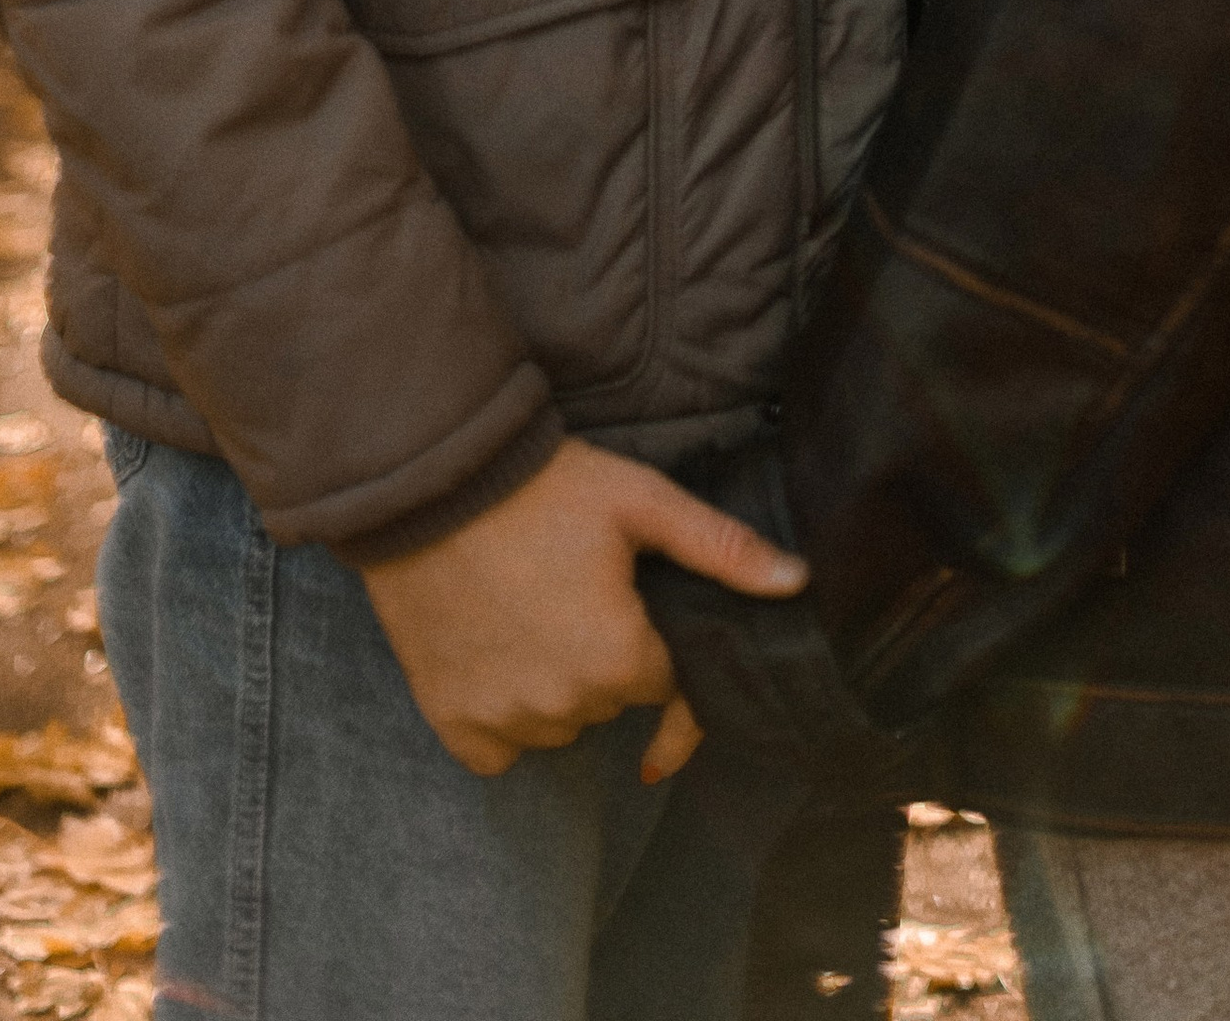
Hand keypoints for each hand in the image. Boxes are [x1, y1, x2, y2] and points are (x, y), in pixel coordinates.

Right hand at [358, 435, 806, 784]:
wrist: (431, 484)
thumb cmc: (544, 488)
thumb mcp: (642, 502)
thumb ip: (722, 549)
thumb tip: (797, 583)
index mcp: (620, 660)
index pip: (666, 683)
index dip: (655, 645)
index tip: (633, 620)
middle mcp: (566, 707)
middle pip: (608, 699)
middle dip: (603, 654)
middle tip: (571, 585)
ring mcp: (505, 721)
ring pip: (556, 722)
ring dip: (554, 684)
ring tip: (529, 609)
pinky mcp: (453, 723)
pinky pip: (498, 746)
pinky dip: (501, 714)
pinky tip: (494, 653)